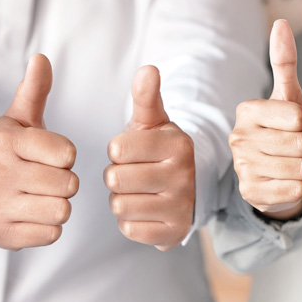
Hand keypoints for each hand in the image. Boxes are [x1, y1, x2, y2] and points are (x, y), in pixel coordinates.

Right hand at [0, 54, 78, 249]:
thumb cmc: (11, 153)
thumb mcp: (20, 119)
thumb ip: (35, 90)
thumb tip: (41, 58)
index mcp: (5, 140)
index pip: (68, 154)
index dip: (65, 157)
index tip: (46, 156)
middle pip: (69, 185)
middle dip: (64, 183)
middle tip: (41, 179)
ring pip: (62, 210)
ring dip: (58, 205)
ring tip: (36, 196)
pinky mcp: (2, 235)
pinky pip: (52, 234)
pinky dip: (47, 227)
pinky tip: (29, 215)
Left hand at [104, 66, 194, 250]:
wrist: (186, 187)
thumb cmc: (158, 150)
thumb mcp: (152, 121)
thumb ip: (146, 96)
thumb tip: (148, 69)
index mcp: (178, 143)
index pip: (116, 148)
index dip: (116, 150)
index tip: (131, 151)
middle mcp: (184, 175)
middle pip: (115, 179)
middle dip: (116, 176)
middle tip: (133, 173)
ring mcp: (182, 206)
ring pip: (120, 206)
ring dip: (120, 199)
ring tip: (137, 191)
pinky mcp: (174, 233)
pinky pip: (129, 229)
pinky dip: (129, 221)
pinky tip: (143, 209)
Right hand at [229, 20, 301, 218]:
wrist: (272, 176)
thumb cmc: (286, 131)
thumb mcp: (290, 95)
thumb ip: (285, 60)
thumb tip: (280, 20)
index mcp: (247, 110)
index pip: (298, 116)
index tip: (295, 127)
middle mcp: (237, 137)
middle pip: (300, 143)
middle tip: (294, 148)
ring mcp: (241, 167)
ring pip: (299, 168)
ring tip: (293, 164)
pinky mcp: (249, 193)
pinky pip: (294, 190)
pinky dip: (299, 188)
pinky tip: (288, 182)